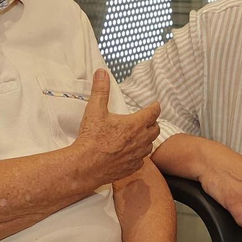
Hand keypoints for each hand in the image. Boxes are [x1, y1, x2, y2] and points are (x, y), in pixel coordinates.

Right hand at [73, 69, 159, 184]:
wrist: (86, 165)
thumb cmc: (92, 138)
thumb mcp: (95, 110)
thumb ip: (100, 90)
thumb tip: (102, 73)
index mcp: (135, 124)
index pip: (153, 112)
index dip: (155, 107)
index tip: (155, 105)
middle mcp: (140, 140)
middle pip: (155, 129)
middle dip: (153, 123)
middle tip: (148, 120)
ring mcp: (137, 155)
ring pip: (150, 146)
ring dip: (147, 139)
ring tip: (140, 136)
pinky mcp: (132, 168)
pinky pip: (141, 160)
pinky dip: (139, 155)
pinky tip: (132, 153)